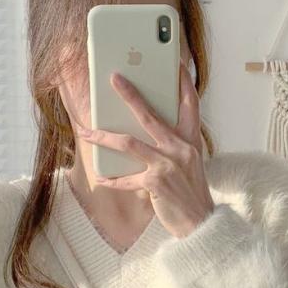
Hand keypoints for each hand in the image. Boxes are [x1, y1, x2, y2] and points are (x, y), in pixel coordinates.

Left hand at [82, 64, 212, 239]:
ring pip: (128, 143)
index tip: (174, 63)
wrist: (200, 224)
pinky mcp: (154, 183)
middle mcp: (180, 147)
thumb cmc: (191, 193)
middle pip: (149, 115)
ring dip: (103, 137)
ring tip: (86, 131)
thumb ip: (174, 145)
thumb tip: (146, 132)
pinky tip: (99, 177)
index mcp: (191, 140)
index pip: (190, 103)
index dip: (183, 82)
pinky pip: (125, 178)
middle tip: (114, 78)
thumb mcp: (190, 163)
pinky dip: (111, 179)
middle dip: (129, 95)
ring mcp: (167, 164)